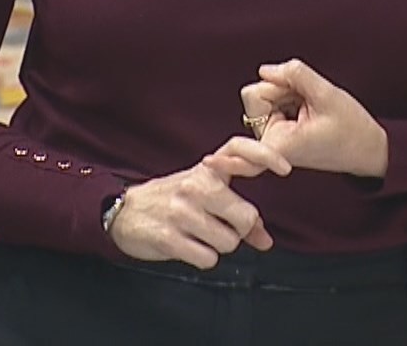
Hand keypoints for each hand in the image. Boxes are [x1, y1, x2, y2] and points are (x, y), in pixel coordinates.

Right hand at [107, 137, 290, 268]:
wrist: (123, 211)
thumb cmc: (171, 200)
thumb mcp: (204, 194)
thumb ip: (237, 212)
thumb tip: (265, 240)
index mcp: (207, 169)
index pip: (238, 148)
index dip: (264, 155)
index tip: (284, 169)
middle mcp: (196, 185)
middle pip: (245, 217)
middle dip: (240, 230)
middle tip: (222, 227)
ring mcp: (181, 211)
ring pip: (229, 243)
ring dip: (219, 246)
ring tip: (199, 235)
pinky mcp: (168, 238)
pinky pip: (208, 259)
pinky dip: (202, 258)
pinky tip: (188, 246)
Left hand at [240, 58, 388, 178]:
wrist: (367, 147)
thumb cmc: (351, 129)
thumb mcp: (327, 95)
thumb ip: (295, 74)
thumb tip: (265, 70)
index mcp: (280, 145)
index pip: (244, 144)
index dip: (228, 157)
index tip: (209, 163)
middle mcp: (270, 141)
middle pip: (255, 95)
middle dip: (278, 88)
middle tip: (306, 98)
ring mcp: (272, 133)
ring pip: (265, 92)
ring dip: (286, 90)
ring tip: (310, 104)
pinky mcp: (277, 126)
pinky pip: (274, 96)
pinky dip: (289, 94)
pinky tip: (307, 105)